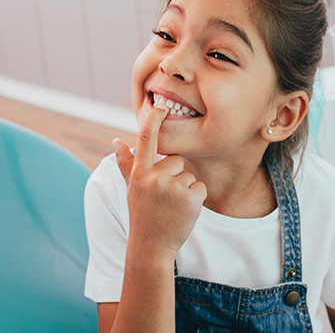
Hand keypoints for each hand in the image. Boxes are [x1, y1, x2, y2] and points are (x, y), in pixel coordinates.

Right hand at [113, 107, 206, 257]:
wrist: (151, 247)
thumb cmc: (142, 214)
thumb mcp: (131, 189)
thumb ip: (126, 164)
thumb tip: (116, 140)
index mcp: (139, 173)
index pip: (145, 140)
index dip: (153, 120)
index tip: (160, 104)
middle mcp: (154, 178)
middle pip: (177, 160)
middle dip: (175, 176)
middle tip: (164, 197)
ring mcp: (173, 188)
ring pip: (189, 175)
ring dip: (185, 189)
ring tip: (172, 206)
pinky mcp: (191, 199)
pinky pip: (200, 187)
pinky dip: (196, 198)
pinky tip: (183, 211)